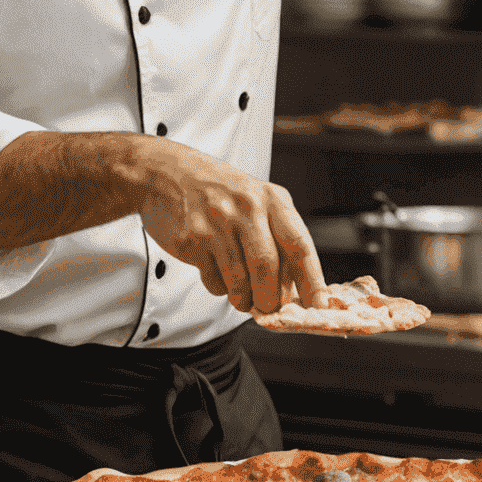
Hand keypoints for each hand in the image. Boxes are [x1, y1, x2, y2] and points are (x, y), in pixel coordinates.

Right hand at [137, 141, 326, 314]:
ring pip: (240, 279)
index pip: (300, 244)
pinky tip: (219, 276)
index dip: (311, 279)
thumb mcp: (255, 199)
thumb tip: (295, 284)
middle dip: (271, 298)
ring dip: (245, 300)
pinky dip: (221, 289)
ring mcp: (217, 223)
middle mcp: (247, 208)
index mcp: (271, 198)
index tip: (317, 304)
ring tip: (244, 300)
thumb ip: (277, 234)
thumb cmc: (217, 190)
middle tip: (270, 308)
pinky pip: (214, 279)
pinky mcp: (192, 239)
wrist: (164, 173)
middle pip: (268, 267)